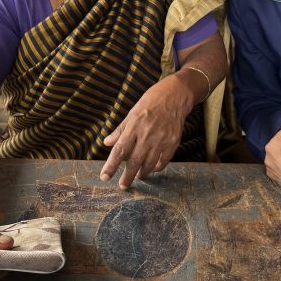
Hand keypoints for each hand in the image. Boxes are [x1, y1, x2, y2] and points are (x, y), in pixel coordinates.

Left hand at [100, 74, 192, 188]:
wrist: (175, 95)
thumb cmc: (151, 102)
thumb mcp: (132, 112)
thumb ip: (120, 130)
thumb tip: (107, 143)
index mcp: (134, 125)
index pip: (120, 150)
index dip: (111, 165)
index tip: (104, 177)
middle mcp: (147, 134)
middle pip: (134, 161)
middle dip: (127, 177)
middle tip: (122, 186)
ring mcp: (161, 139)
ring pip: (149, 164)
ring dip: (142, 173)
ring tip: (137, 175)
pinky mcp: (173, 142)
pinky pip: (163, 161)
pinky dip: (156, 167)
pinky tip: (152, 167)